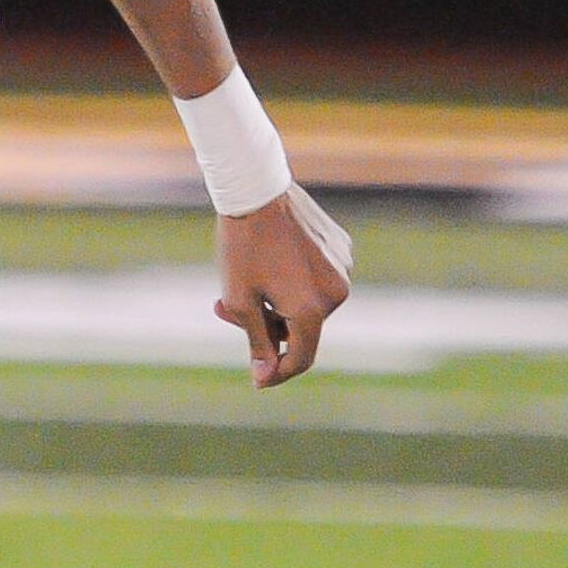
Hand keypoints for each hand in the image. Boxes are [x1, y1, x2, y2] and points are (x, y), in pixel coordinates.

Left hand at [217, 186, 353, 387]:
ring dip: (278, 304)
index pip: (301, 358)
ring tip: (243, 281)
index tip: (257, 378)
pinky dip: (292, 281)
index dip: (277, 372)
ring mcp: (342, 268)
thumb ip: (257, 342)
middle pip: (303, 329)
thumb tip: (265, 377)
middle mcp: (336, 292)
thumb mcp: (240, 301)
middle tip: (225, 310)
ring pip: (309, 303)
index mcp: (312, 309)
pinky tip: (267, 261)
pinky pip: (316, 278)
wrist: (255, 190)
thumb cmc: (241, 247)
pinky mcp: (341, 248)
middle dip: (267, 327)